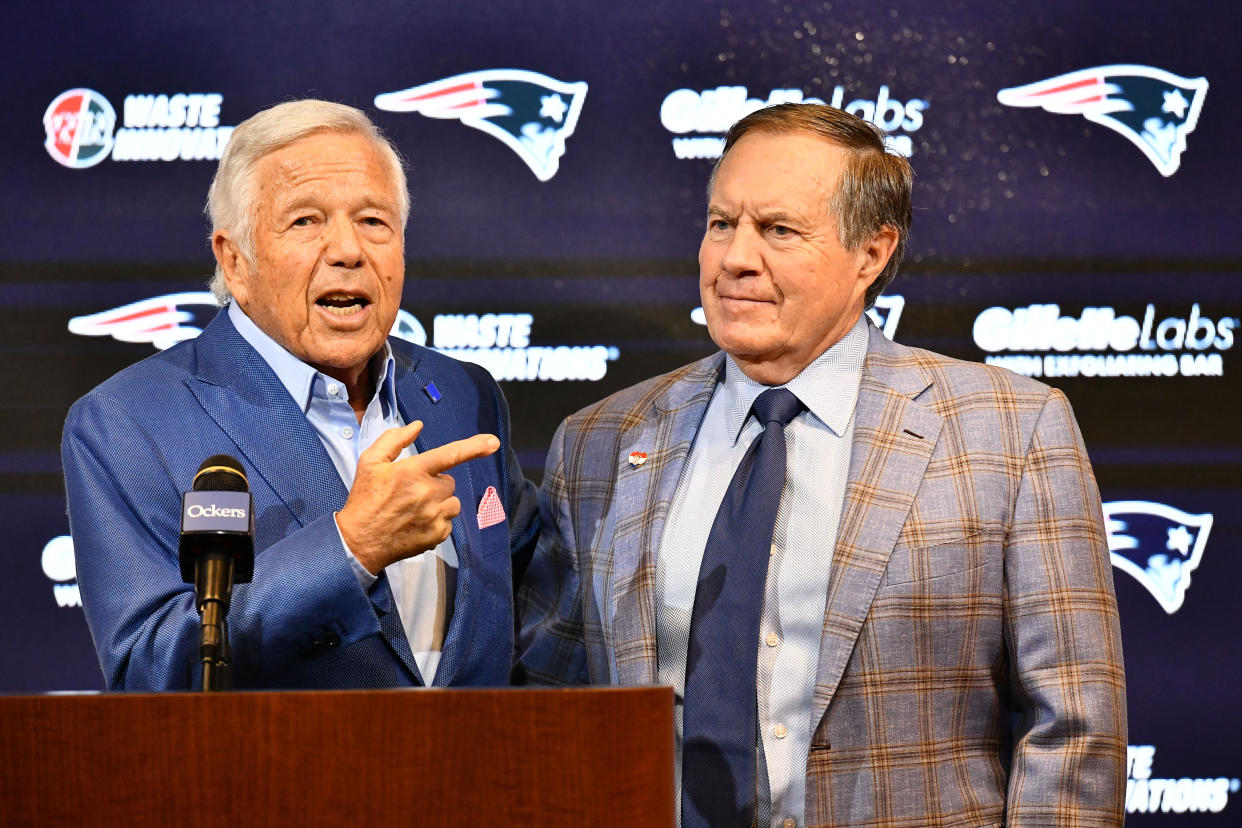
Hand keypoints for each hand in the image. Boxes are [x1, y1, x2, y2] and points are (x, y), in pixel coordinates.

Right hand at [335, 421, 500, 573]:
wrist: (359, 542)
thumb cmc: (365, 499)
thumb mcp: (370, 463)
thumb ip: (393, 440)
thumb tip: (416, 426)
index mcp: (412, 471)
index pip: (449, 455)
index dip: (474, 447)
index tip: (493, 442)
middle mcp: (427, 493)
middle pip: (450, 482)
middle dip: (436, 484)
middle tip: (413, 492)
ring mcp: (434, 516)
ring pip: (452, 503)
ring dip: (440, 503)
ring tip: (415, 509)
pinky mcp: (437, 535)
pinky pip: (449, 523)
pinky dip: (437, 522)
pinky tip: (416, 523)